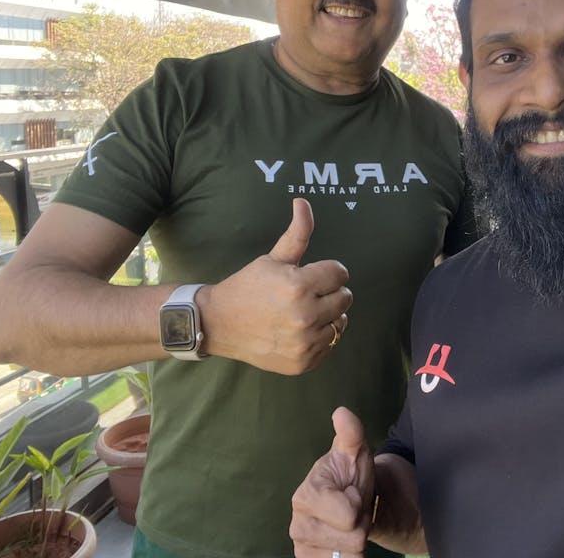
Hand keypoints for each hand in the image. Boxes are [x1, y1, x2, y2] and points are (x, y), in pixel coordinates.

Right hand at [201, 198, 351, 373]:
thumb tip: (303, 202)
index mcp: (299, 285)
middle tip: (306, 293)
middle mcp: (305, 316)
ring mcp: (305, 342)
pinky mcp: (304, 362)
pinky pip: (331, 344)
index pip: (340, 273)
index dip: (326, 271)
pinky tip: (299, 330)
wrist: (219, 324)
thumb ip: (297, 233)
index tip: (310, 275)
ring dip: (328, 315)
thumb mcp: (273, 258)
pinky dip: (320, 337)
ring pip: (341, 322)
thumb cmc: (248, 287)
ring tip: (302, 311)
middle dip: (329, 291)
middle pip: (345, 297)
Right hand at [291, 407, 374, 556]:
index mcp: (306, 494)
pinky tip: (342, 543)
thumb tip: (341, 413)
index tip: (351, 492)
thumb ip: (351, 433)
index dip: (357, 502)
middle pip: (352, 539)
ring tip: (349, 523)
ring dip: (356, 541)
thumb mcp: (355, 450)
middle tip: (352, 509)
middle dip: (360, 524)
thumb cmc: (350, 474)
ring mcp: (302, 546)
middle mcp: (298, 523)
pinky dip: (347, 557)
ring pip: (349, 557)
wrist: (349, 501)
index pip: (349, 514)